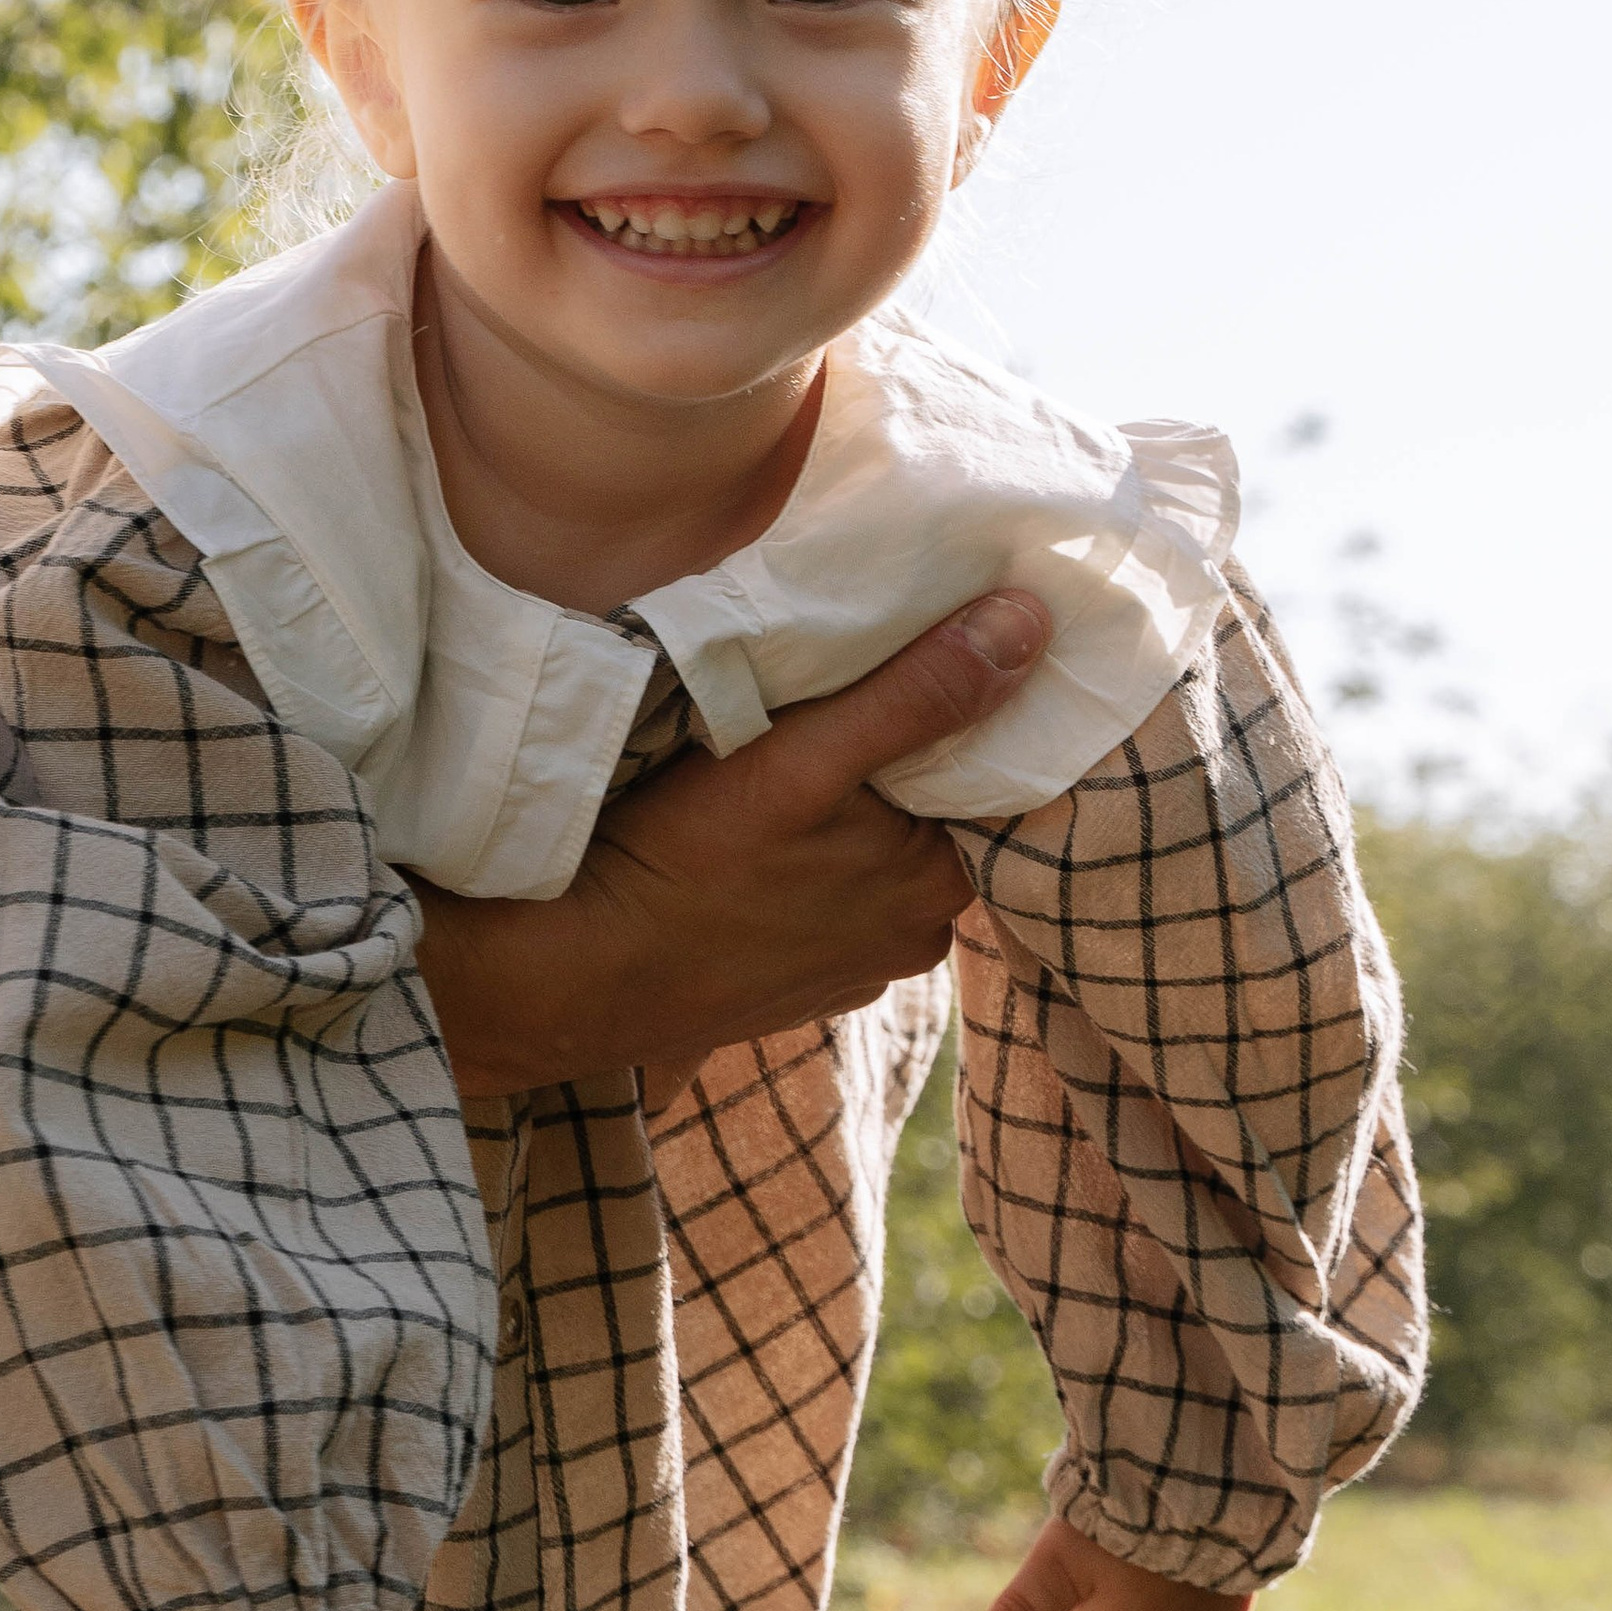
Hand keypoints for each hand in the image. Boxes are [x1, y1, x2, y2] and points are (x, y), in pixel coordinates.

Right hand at [416, 587, 1049, 1097]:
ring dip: (846, 824)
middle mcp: (916, 941)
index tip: (904, 667)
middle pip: (928, 821)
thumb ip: (920, 691)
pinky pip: (826, 908)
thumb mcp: (805, 756)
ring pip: (874, 865)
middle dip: (893, 773)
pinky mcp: (797, 988)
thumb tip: (1030, 621)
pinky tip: (757, 847)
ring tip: (786, 775)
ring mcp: (854, 972)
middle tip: (828, 712)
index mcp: (941, 885)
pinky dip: (805, 874)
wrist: (581, 975)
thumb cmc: (690, 861)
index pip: (983, 778)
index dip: (952, 717)